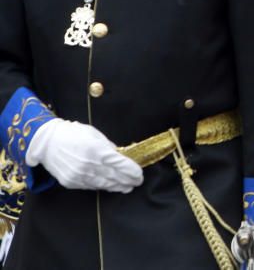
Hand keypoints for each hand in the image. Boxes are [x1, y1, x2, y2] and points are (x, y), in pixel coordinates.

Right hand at [25, 118, 142, 192]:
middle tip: (137, 182)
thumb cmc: (72, 134)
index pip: (120, 164)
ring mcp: (79, 175)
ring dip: (117, 186)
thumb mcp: (94, 135)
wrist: (46, 142)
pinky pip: (91, 186)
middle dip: (128, 180)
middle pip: (114, 176)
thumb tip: (120, 155)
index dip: (132, 171)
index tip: (140, 174)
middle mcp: (89, 165)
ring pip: (104, 184)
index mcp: (97, 150)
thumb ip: (108, 147)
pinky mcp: (71, 182)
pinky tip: (110, 185)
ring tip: (127, 187)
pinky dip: (103, 186)